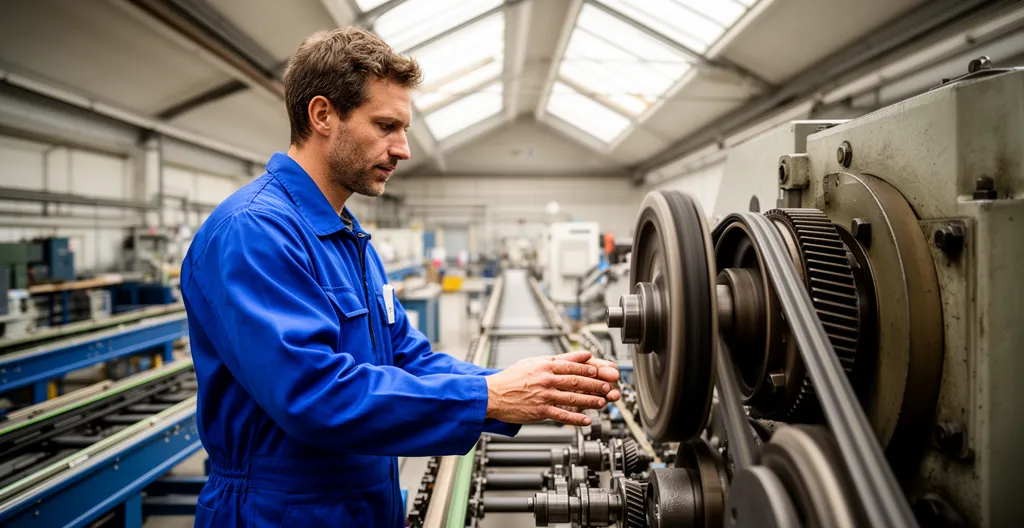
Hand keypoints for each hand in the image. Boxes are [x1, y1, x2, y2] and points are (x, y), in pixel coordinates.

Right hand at [485, 351, 614, 425]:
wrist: (492, 395)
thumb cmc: (511, 378)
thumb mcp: (532, 362)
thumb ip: (556, 359)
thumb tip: (579, 356)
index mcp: (544, 366)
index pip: (571, 365)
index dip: (588, 368)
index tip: (600, 370)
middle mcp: (545, 379)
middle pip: (576, 381)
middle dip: (594, 384)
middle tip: (607, 387)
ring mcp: (543, 396)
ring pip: (572, 398)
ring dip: (590, 401)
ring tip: (602, 402)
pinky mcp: (540, 411)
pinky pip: (562, 415)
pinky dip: (576, 418)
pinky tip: (586, 420)